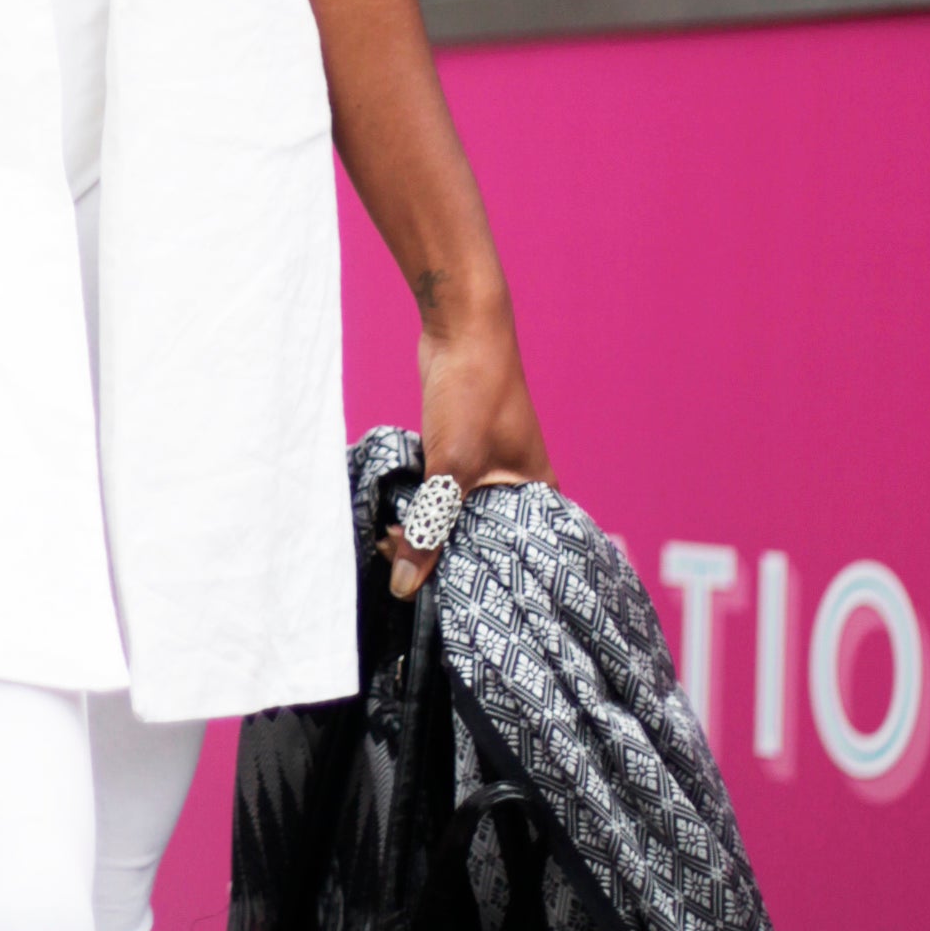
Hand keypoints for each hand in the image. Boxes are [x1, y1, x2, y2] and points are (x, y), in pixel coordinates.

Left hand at [384, 294, 550, 598]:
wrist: (461, 327)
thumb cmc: (473, 392)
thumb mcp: (450, 467)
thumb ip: (431, 528)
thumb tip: (406, 586)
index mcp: (537, 494)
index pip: (517, 558)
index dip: (481, 581)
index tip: (444, 603)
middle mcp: (518, 486)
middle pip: (480, 541)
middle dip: (442, 558)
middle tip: (402, 573)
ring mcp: (488, 471)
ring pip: (455, 518)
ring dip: (426, 533)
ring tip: (391, 546)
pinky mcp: (460, 457)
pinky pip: (441, 497)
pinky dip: (420, 510)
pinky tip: (394, 524)